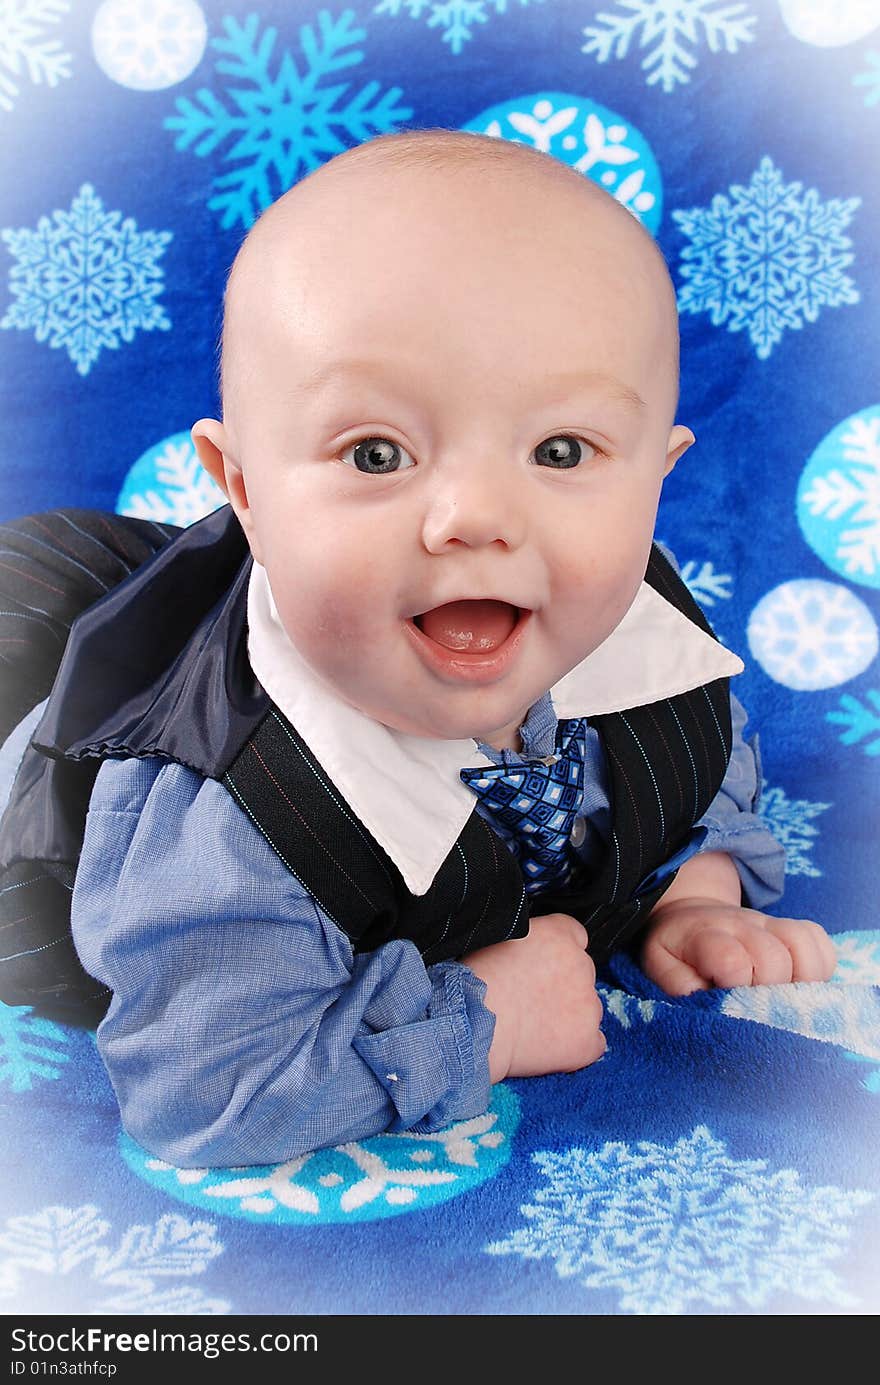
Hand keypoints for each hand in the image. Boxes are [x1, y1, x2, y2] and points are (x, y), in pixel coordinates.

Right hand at [462, 912, 605, 1081]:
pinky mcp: (587, 1040)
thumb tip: (529, 951)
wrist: (471, 1026)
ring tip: (533, 1026)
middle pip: (582, 973)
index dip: (558, 952)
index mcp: (558, 935)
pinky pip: (593, 1042)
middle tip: (531, 1000)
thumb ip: (528, 940)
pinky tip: (548, 1047)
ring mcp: (588, 1005)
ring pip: (587, 1009)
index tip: (544, 966)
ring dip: (569, 1016)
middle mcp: (580, 965)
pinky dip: (575, 1046)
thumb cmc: (472, 984)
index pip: (575, 935)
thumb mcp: (497, 941)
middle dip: (563, 985)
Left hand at [641, 897, 836, 995]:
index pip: (734, 962)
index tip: (728, 1004)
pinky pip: (820, 943)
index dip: (736, 990)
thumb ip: (677, 984)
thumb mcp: (660, 963)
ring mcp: (770, 924)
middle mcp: (743, 925)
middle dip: (768, 993)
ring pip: (803, 949)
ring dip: (800, 982)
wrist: (691, 914)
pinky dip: (819, 968)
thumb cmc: (676, 948)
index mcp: (707, 936)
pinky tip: (800, 984)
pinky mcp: (791, 927)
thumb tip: (706, 1003)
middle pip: (775, 961)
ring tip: (782, 1000)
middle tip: (755, 1007)